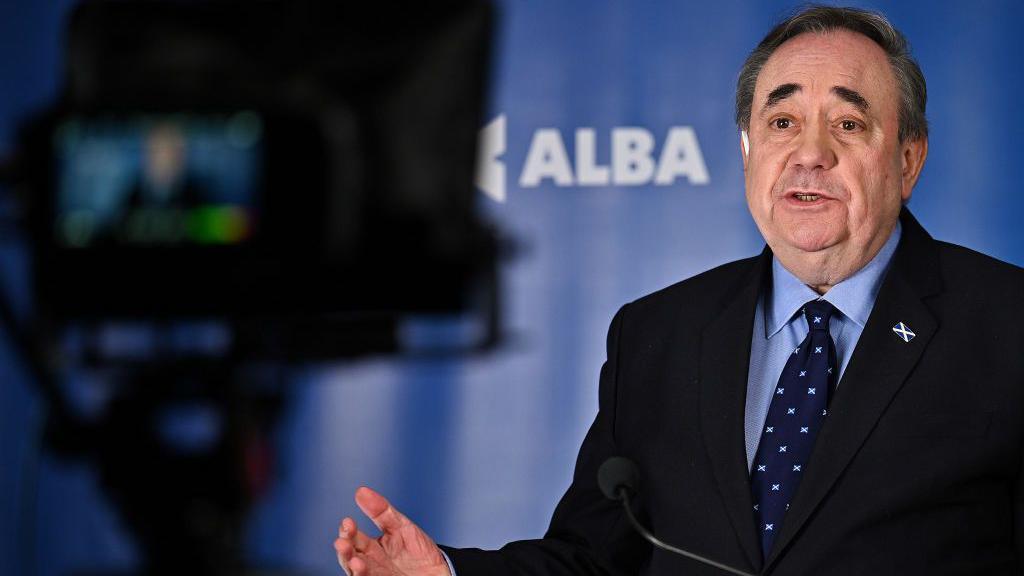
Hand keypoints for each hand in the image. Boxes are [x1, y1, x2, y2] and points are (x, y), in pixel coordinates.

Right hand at [334, 486, 451, 575]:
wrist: (440, 573)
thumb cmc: (420, 552)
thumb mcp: (402, 527)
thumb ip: (382, 511)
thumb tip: (361, 491)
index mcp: (372, 547)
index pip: (354, 537)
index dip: (348, 530)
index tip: (347, 521)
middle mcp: (371, 563)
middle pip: (350, 556)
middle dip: (345, 549)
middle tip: (342, 541)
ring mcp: (377, 575)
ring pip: (357, 572)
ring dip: (352, 566)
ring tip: (354, 559)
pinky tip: (362, 569)